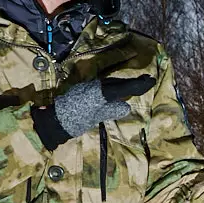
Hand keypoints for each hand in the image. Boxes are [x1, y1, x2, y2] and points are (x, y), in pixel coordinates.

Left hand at [35, 74, 153, 148]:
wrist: (53, 121)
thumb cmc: (73, 122)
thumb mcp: (94, 117)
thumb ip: (110, 110)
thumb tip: (126, 106)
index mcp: (101, 93)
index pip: (124, 88)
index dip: (138, 86)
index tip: (151, 81)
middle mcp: (96, 86)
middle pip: (118, 83)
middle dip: (133, 83)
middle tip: (148, 80)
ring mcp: (89, 87)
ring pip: (111, 83)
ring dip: (124, 84)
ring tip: (138, 85)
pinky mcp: (84, 90)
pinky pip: (104, 86)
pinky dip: (115, 87)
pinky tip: (119, 91)